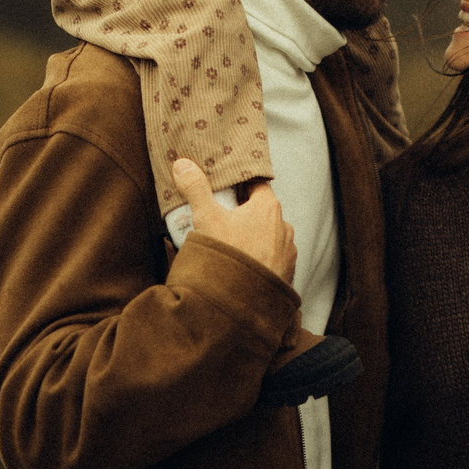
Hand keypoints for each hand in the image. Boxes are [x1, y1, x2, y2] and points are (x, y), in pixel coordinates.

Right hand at [174, 159, 294, 283]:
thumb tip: (182, 164)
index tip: (225, 187)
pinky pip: (271, 259)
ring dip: (252, 237)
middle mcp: (284, 227)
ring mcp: (287, 252)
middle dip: (243, 213)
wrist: (241, 303)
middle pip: (261, 211)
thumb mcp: (206, 217)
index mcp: (269, 207)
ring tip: (229, 245)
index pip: (256, 185)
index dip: (239, 184)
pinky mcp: (285, 273)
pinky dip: (258, 258)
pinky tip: (241, 265)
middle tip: (220, 218)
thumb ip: (195, 189)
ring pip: (268, 236)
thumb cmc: (228, 256)